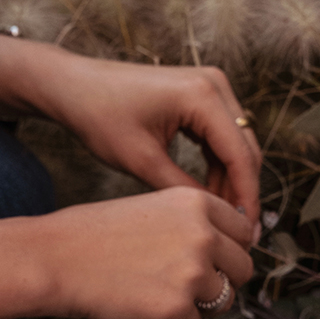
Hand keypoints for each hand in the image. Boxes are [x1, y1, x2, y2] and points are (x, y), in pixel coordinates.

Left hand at [0, 31, 261, 222]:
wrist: (72, 86)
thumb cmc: (98, 116)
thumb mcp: (142, 161)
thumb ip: (182, 190)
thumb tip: (214, 221)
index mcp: (203, 95)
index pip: (241, 155)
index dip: (247, 197)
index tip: (246, 234)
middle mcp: (214, 84)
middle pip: (245, 147)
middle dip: (242, 190)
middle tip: (238, 234)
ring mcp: (209, 86)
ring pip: (235, 143)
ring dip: (229, 179)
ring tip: (221, 219)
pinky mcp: (200, 95)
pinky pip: (220, 135)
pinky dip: (217, 164)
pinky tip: (207, 195)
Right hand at [38, 184, 256, 318]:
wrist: (54, 258)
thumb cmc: (93, 234)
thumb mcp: (151, 208)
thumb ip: (192, 224)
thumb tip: (227, 251)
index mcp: (196, 202)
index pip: (244, 231)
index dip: (229, 248)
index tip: (212, 258)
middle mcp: (202, 234)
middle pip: (244, 268)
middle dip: (221, 279)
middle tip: (186, 283)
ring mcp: (192, 272)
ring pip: (224, 300)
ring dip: (198, 303)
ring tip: (158, 292)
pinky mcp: (176, 307)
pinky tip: (142, 306)